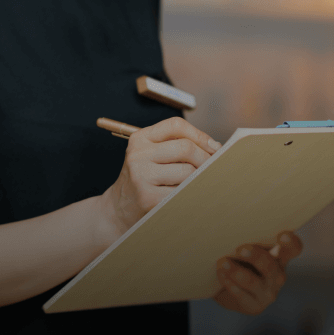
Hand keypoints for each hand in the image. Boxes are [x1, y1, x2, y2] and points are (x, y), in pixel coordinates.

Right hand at [105, 117, 220, 235]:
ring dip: (198, 179)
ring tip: (195, 184)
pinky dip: (191, 194)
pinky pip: (182, 192)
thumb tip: (215, 147)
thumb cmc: (144, 179)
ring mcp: (141, 176)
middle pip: (185, 148)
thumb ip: (176, 145)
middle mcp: (138, 154)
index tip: (213, 147)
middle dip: (205, 158)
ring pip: (188, 172)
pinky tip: (188, 196)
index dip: (199, 135)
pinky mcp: (147, 197)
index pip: (175, 125)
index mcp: (140, 138)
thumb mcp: (151, 155)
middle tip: (213, 168)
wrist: (118, 208)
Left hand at [214, 231, 302, 314]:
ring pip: (254, 282)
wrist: (227, 290)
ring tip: (222, 262)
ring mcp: (268, 293)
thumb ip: (248, 239)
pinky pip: (241, 295)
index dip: (291, 243)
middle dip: (256, 257)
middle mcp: (278, 275)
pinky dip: (229, 283)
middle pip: (271, 266)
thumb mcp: (247, 249)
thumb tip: (233, 225)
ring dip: (236, 271)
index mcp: (280, 257)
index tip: (282, 235)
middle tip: (240, 249)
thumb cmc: (239, 261)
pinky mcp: (254, 306)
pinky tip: (221, 274)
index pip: (293, 249)